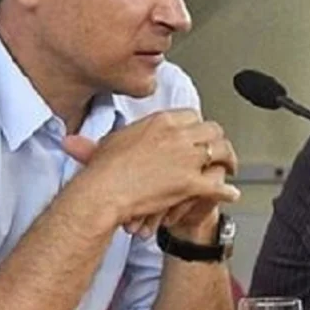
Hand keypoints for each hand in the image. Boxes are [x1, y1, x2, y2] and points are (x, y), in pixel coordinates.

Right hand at [62, 110, 239, 235]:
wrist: (104, 191)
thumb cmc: (102, 172)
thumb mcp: (105, 145)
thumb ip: (104, 139)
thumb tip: (78, 138)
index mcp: (160, 122)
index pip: (192, 116)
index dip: (198, 128)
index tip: (198, 135)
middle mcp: (177, 135)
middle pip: (211, 130)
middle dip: (218, 141)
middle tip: (220, 150)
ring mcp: (186, 158)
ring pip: (220, 152)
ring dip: (229, 160)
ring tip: (230, 168)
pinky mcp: (190, 182)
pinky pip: (218, 184)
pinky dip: (227, 191)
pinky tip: (230, 194)